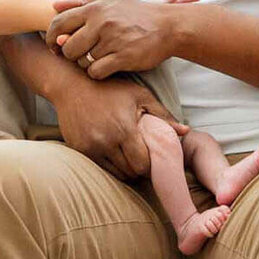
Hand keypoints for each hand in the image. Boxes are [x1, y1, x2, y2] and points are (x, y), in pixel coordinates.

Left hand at [50, 0, 176, 79]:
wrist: (168, 26)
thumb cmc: (135, 13)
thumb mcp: (109, 1)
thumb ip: (81, 2)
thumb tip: (54, 5)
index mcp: (95, 8)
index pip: (59, 23)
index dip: (51, 38)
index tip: (55, 46)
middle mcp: (101, 23)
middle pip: (68, 48)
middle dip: (71, 55)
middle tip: (80, 54)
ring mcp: (112, 41)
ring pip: (82, 62)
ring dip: (87, 63)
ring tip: (99, 57)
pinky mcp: (123, 58)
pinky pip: (96, 72)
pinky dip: (98, 73)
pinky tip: (107, 66)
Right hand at [51, 74, 185, 180]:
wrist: (73, 85)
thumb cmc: (111, 88)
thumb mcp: (139, 95)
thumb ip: (162, 115)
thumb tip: (185, 131)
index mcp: (124, 129)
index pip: (143, 163)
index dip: (151, 164)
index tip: (154, 158)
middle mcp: (106, 141)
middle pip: (130, 171)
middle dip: (140, 169)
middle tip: (144, 160)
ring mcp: (91, 147)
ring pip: (115, 172)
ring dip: (125, 169)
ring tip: (131, 157)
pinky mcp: (80, 150)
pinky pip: (100, 167)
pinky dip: (110, 165)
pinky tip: (115, 153)